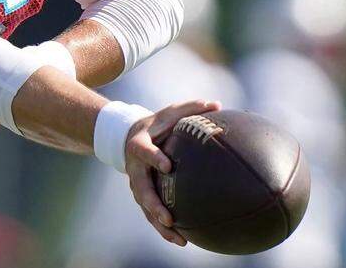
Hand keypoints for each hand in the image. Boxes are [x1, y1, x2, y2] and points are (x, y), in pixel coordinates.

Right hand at [123, 99, 220, 246]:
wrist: (128, 138)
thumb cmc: (156, 124)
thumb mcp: (168, 113)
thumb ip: (189, 108)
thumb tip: (217, 104)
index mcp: (139, 145)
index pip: (144, 152)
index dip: (154, 158)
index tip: (168, 166)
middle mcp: (135, 169)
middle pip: (141, 190)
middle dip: (154, 205)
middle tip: (168, 217)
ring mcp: (136, 185)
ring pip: (145, 208)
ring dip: (159, 224)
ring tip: (178, 239)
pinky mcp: (142, 196)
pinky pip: (151, 215)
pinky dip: (164, 229)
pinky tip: (182, 240)